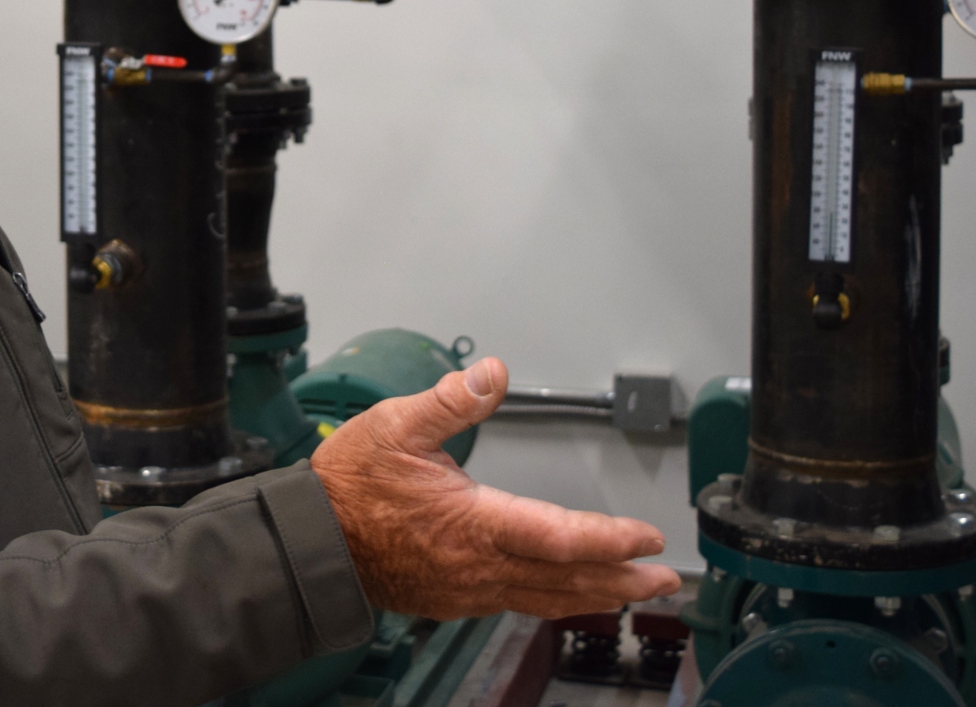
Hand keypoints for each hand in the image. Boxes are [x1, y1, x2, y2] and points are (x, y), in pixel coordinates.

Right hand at [313, 357, 680, 620]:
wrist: (311, 542)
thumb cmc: (348, 486)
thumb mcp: (394, 425)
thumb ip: (448, 400)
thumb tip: (491, 374)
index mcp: (471, 522)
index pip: (559, 537)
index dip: (610, 539)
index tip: (647, 536)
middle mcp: (477, 565)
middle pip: (567, 578)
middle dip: (622, 577)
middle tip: (664, 576)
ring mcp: (467, 588)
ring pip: (546, 597)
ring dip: (597, 593)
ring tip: (633, 590)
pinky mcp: (454, 598)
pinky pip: (519, 603)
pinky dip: (556, 599)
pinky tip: (567, 593)